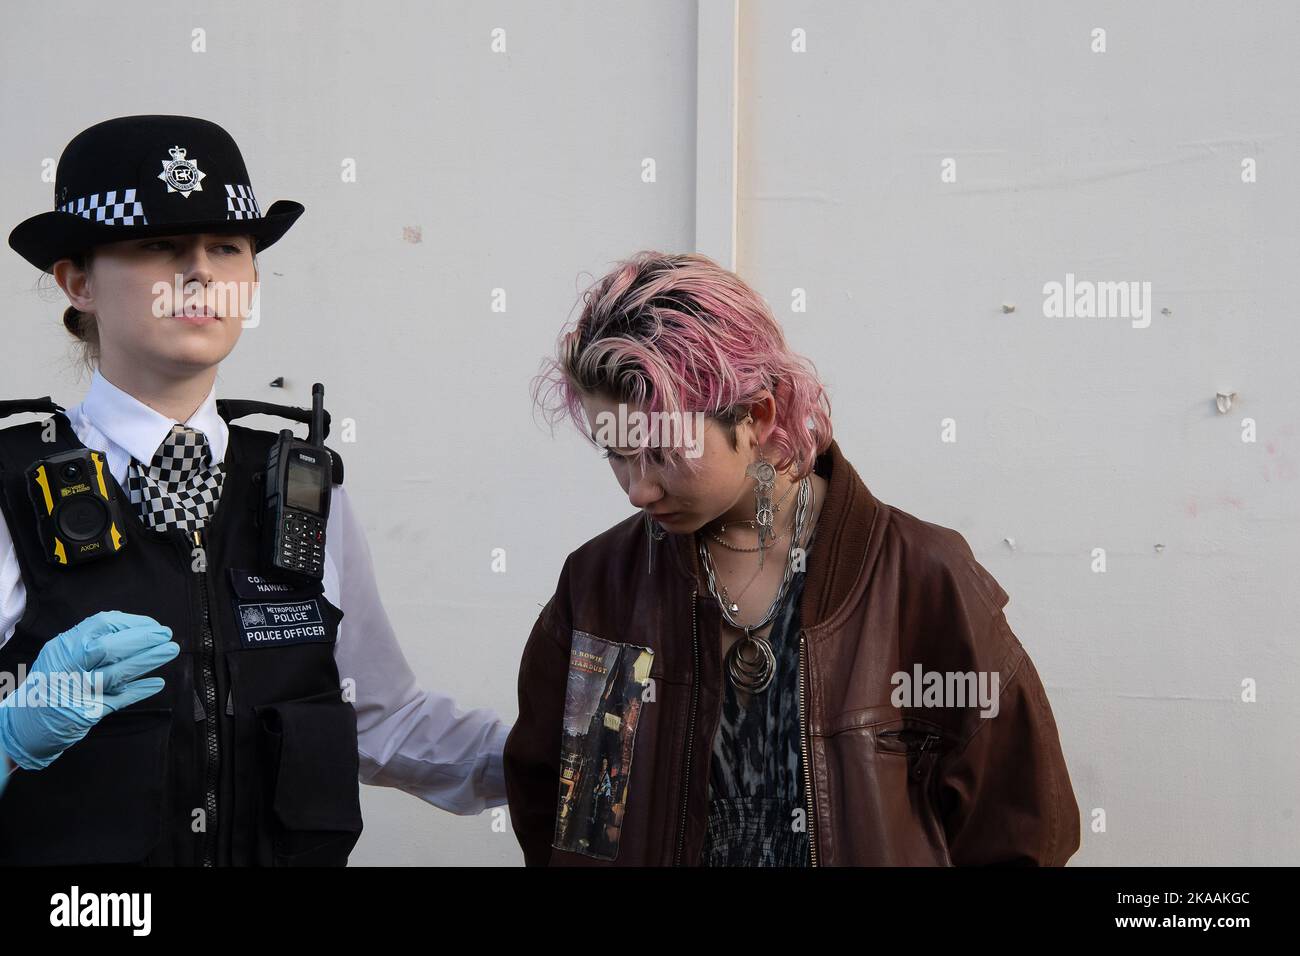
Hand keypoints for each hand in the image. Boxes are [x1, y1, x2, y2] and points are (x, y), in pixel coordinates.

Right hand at [0, 610, 178, 770]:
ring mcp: (76, 691)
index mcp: (63, 647)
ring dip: (148, 661)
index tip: (153, 625)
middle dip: (142, 640)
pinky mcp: (85, 713)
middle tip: (167, 636)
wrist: (23, 724)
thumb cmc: (50, 684)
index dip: (131, 623)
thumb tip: (133, 629)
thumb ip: (90, 642)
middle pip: (108, 648)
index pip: (100, 625)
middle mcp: (67, 667)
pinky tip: (157, 683)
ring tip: (170, 652)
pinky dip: (139, 690)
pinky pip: (118, 700)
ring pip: (116, 673)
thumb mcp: (61, 655)